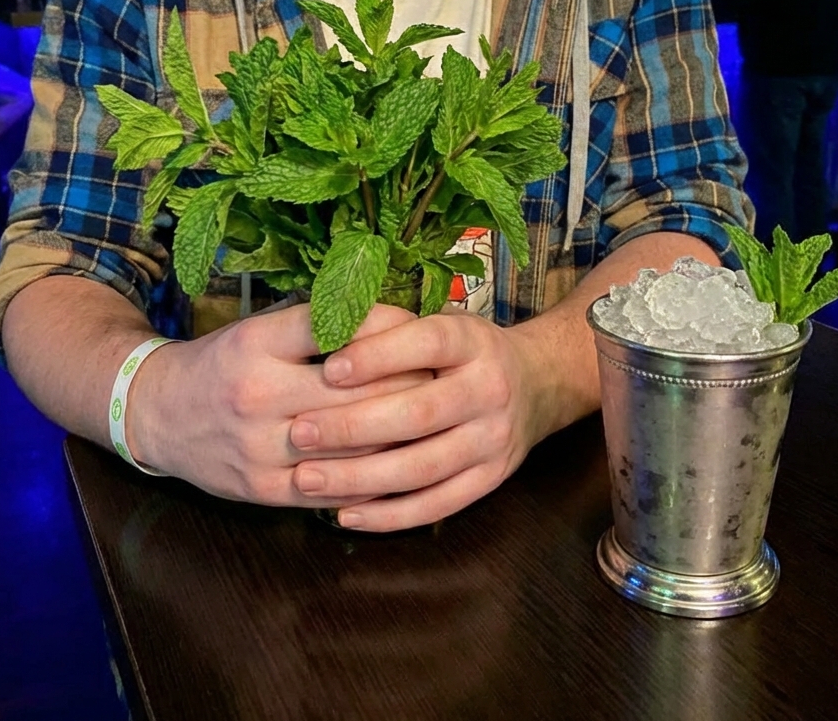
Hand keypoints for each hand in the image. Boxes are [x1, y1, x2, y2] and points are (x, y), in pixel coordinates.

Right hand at [129, 303, 430, 508]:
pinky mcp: (264, 490)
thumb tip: (397, 319)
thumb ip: (319, 325)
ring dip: (403, 431)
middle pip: (357, 390)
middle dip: (411, 380)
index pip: (338, 328)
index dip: (389, 326)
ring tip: (436, 416)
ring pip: (354, 444)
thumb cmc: (224, 363)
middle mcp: (256, 395)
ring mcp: (260, 448)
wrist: (159, 415)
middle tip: (445, 374)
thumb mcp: (260, 328)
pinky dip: (376, 474)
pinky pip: (337, 486)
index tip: (421, 326)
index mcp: (256, 344)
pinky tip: (405, 460)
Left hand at [286, 312, 554, 531]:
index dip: (377, 356)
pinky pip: (436, 505)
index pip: (426, 344)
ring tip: (306, 478)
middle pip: (419, 413)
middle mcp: (490, 390)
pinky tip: (344, 514)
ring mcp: (493, 440)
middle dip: (353, 426)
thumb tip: (325, 332)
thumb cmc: (465, 351)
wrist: (538, 383)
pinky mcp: (490, 480)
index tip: (328, 369)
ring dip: (360, 477)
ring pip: (423, 468)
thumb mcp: (439, 322)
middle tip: (299, 432)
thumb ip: (390, 328)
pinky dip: (389, 515)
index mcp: (473, 341)